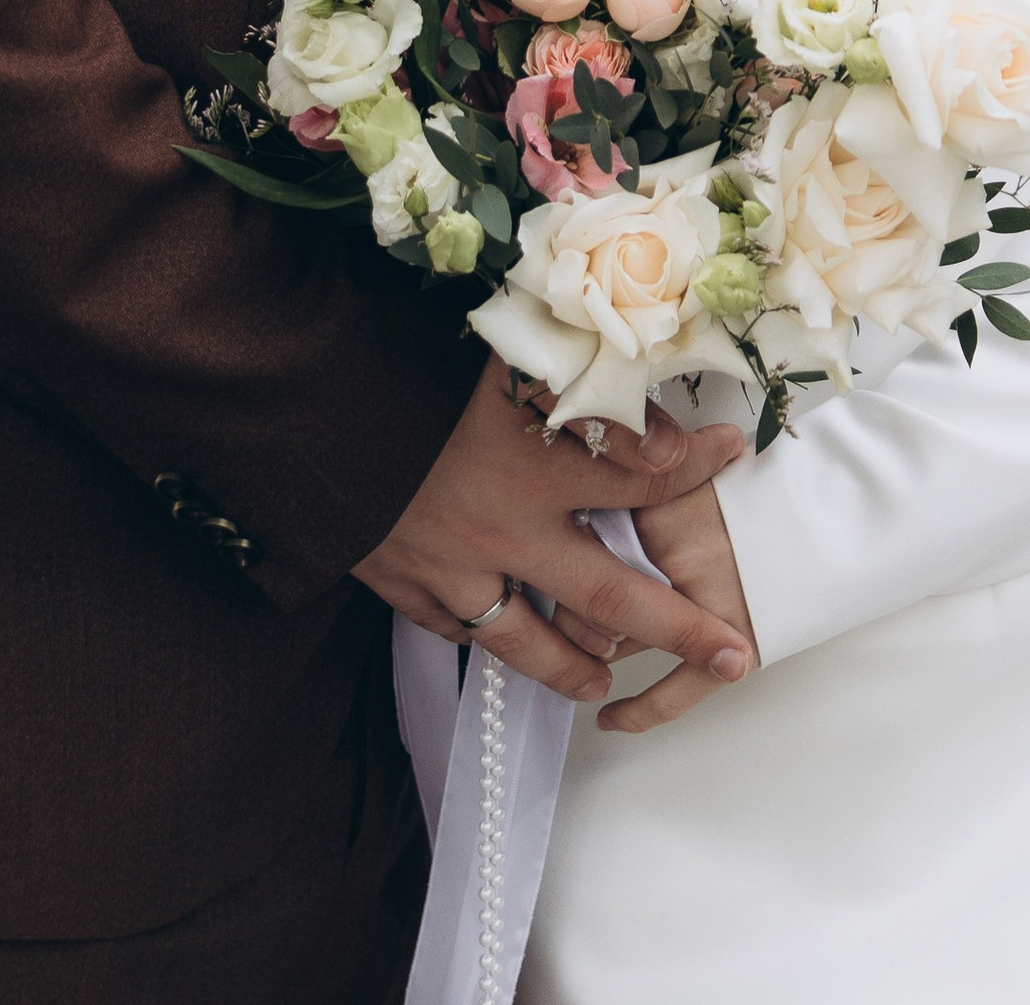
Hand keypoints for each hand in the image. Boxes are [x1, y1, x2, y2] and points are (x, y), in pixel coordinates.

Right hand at [353, 359, 753, 706]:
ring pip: (532, 642)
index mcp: (536, 464)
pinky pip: (458, 630)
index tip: (732, 452)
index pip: (643, 476)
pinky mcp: (403, 585)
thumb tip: (628, 370)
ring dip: (578, 665)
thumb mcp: (496, 349)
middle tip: (733, 656)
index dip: (694, 465)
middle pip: (612, 599)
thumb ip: (564, 366)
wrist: (296, 402)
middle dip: (681, 630)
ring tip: (608, 681)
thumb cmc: (399, 359)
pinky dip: (487, 637)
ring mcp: (453, 568)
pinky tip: (505, 639)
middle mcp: (506, 530)